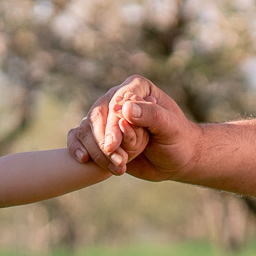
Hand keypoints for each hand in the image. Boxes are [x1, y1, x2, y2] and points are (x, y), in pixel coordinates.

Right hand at [66, 77, 200, 180]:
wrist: (176, 159)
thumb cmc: (177, 139)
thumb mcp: (170, 127)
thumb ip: (150, 115)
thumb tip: (124, 108)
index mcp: (136, 88)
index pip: (116, 100)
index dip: (111, 123)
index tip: (114, 145)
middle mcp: (118, 98)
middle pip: (97, 115)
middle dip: (103, 140)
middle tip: (117, 159)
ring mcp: (107, 117)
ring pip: (87, 128)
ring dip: (97, 151)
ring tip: (118, 167)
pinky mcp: (100, 135)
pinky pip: (79, 137)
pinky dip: (77, 147)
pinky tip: (83, 159)